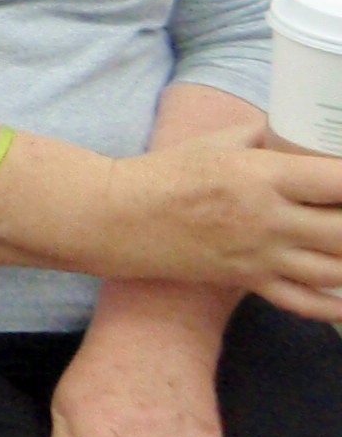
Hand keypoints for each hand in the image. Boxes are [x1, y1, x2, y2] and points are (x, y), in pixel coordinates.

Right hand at [82, 146, 341, 315]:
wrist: (118, 218)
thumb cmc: (164, 173)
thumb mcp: (214, 142)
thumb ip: (262, 136)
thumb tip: (295, 131)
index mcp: (262, 176)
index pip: (339, 181)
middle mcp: (268, 219)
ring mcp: (261, 256)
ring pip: (336, 270)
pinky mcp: (249, 281)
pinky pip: (305, 303)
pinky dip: (336, 305)